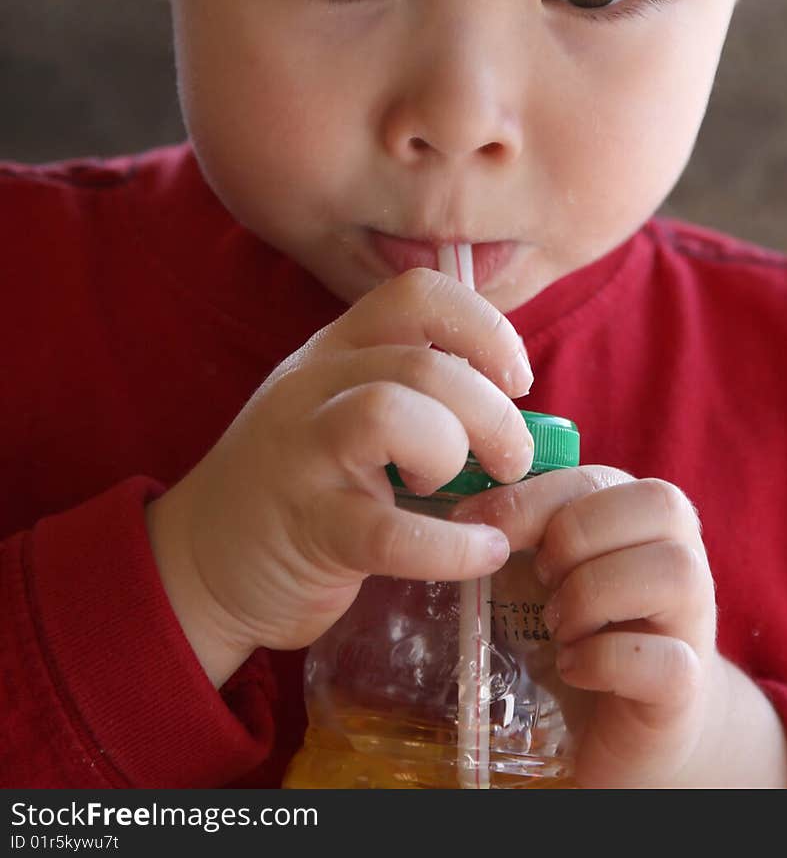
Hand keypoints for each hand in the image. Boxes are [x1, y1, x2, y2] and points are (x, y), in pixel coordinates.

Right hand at [145, 268, 532, 685]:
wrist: (200, 563)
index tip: (516, 380)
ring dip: (452, 452)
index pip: (417, 293)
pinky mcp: (305, 529)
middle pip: (422, 362)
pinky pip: (387, 530)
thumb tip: (515, 411)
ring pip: (390, 414)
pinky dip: (451, 545)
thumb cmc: (298, 486)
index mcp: (336, 350)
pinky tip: (482, 551)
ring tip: (470, 493)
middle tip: (513, 459)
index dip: (484, 327)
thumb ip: (411, 395)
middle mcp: (315, 387)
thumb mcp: (340, 411)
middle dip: (492, 411)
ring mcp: (302, 454)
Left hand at [453, 466, 722, 786]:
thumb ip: (524, 529)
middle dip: (576, 539)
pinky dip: (604, 661)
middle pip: (657, 504)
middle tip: (540, 580)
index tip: (473, 526)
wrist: (625, 720)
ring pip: (673, 571)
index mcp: (642, 515)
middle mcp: (683, 555)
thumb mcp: (551, 569)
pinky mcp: (688, 686)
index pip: (595, 478)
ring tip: (557, 626)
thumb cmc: (581, 627)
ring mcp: (694, 620)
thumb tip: (457, 513)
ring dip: (594, 594)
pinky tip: (573, 668)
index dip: (529, 499)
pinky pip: (664, 659)